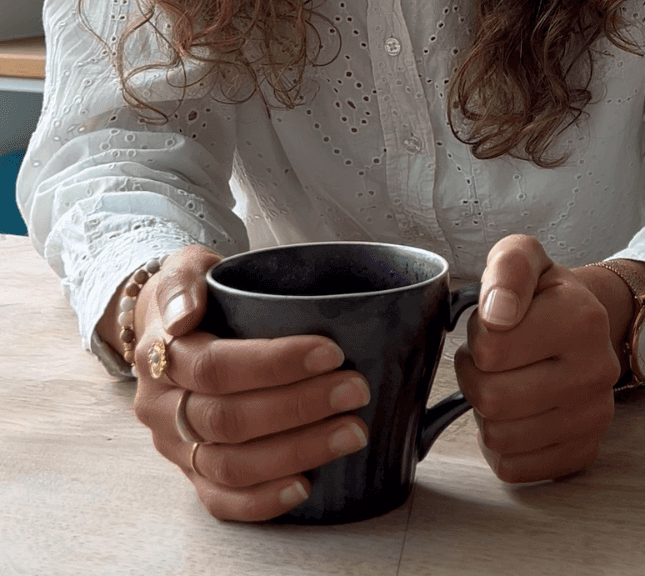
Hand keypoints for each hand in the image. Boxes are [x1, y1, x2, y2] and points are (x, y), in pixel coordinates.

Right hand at [129, 245, 370, 521]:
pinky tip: (306, 487)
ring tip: (352, 432)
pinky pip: (220, 499)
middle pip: (228, 419)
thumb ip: (184, 281)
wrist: (169, 327)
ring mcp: (176, 445)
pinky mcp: (191, 474)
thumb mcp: (187, 267)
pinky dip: (262, 500)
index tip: (332, 352)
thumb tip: (183, 316)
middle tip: (356, 390)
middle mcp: (163, 407)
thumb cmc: (196, 293)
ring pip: (230, 464)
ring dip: (296, 452)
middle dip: (299, 408)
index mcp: (163, 355)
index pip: (216, 366)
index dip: (275, 363)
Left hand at [454, 235, 621, 484]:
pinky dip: (500, 445)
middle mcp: (597, 371)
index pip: (490, 348)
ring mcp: (595, 417)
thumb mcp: (523, 257)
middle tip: (489, 359)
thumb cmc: (543, 293)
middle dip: (474, 376)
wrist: (585, 323)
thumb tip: (497, 314)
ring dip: (485, 411)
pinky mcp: (584, 451)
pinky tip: (514, 414)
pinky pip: (513, 468)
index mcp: (583, 319)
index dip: (478, 335)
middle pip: (492, 399)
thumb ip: (509, 269)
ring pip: (499, 438)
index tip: (495, 325)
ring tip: (503, 382)